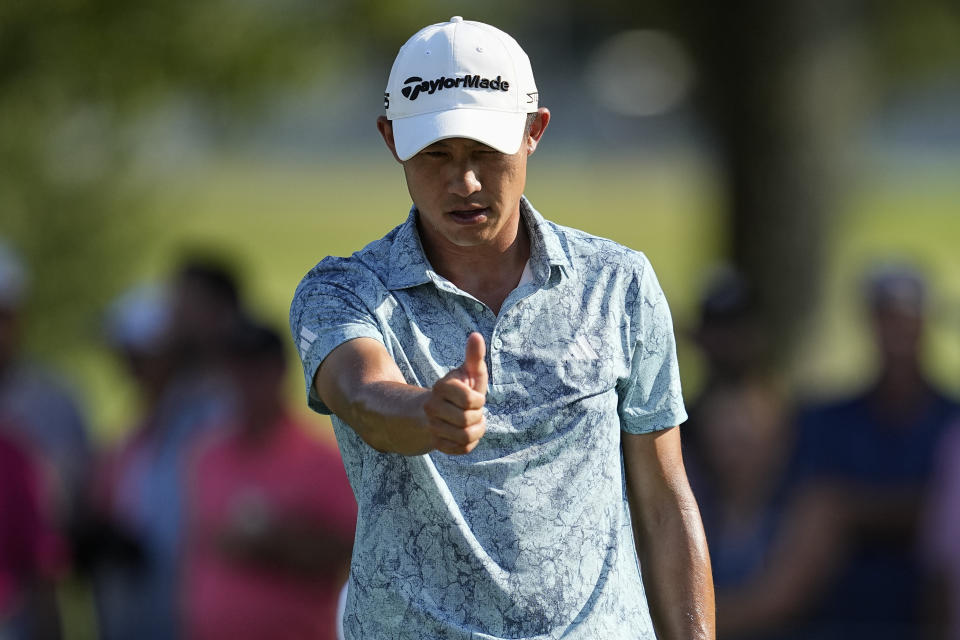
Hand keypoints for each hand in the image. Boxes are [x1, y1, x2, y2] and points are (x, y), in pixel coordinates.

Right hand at [422, 332, 487, 454]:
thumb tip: (476, 335)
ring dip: (476, 432)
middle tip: (473, 411)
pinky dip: (469, 443)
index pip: (470, 400)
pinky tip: (465, 434)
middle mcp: (432, 407)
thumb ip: (474, 356)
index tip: (475, 397)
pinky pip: (461, 449)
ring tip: (472, 423)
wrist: (435, 410)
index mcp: (441, 388)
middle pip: (467, 421)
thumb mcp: (467, 372)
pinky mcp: (436, 442)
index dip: (479, 401)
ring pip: (465, 437)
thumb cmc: (459, 388)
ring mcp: (432, 426)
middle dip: (478, 417)